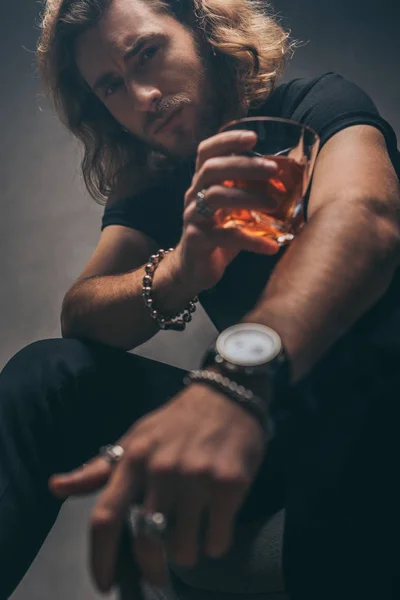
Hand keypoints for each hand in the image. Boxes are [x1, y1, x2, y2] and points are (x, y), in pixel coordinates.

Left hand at [49, 383, 266, 592]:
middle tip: (158, 574)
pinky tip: (215, 528)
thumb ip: (98, 468)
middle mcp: (161, 470)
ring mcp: (196, 478)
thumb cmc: (176, 422)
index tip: (104, 585)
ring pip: (184, 549)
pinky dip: (214, 544)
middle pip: (146, 543)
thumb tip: (55, 488)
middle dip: (151, 570)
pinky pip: (217, 540)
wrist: (227, 396)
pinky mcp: (229, 484)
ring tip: (192, 535)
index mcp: (133, 459)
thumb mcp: (135, 438)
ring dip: (187, 553)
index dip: (100, 559)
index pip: (105, 518)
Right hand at [176, 130, 279, 289]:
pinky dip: (251, 241)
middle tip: (272, 169)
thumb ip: (250, 194)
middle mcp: (193, 196)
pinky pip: (225, 236)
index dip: (227, 140)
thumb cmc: (219, 234)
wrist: (193, 270)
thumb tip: (292, 182)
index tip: (253, 137)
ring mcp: (192, 218)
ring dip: (248, 197)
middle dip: (244, 165)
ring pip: (215, 197)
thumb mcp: (233, 211)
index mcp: (202, 183)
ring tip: (274, 204)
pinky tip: (271, 247)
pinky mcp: (197, 241)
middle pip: (212, 169)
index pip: (206, 152)